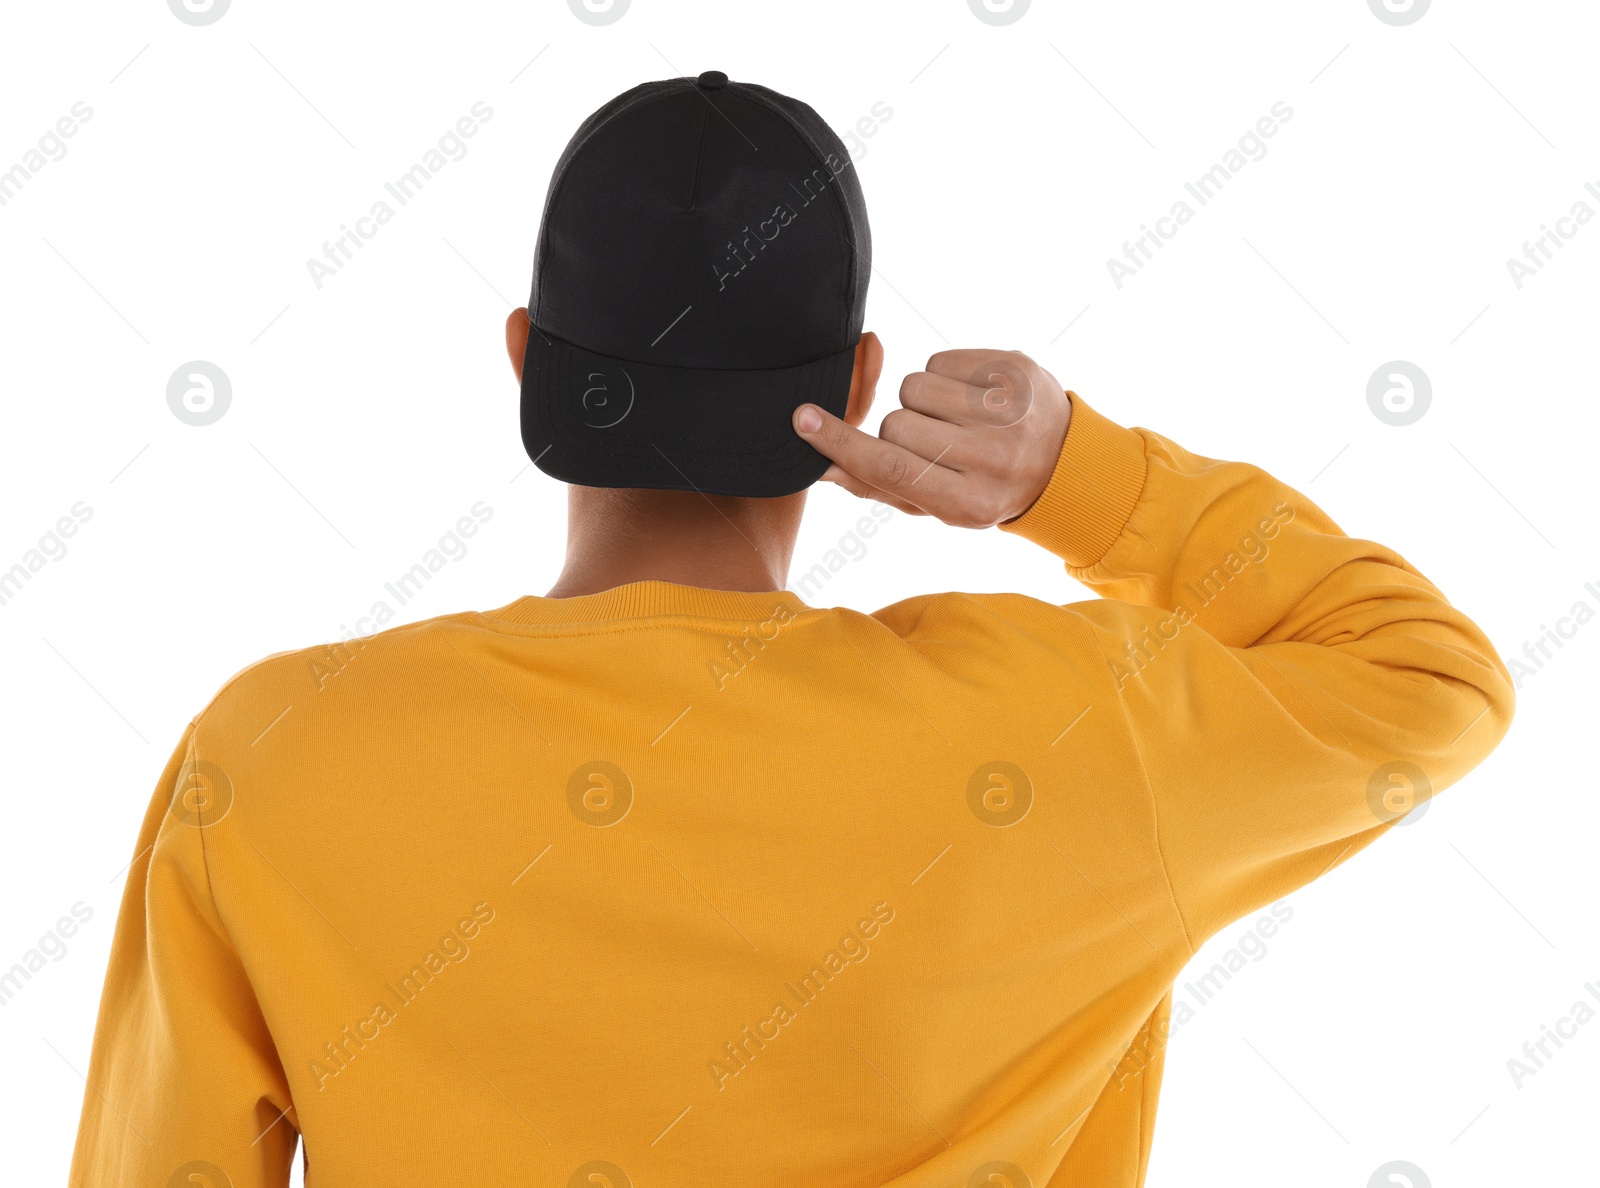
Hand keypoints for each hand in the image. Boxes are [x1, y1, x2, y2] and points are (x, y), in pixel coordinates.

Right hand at [793, 349, 1071, 528]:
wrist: (1064, 463)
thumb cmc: (985, 488)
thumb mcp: (939, 505)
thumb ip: (881, 487)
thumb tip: (824, 465)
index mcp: (973, 502)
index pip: (891, 468)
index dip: (842, 443)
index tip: (803, 419)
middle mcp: (996, 457)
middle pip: (897, 424)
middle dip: (900, 430)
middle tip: (933, 443)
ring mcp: (1011, 409)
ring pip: (915, 385)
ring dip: (921, 401)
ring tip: (953, 419)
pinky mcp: (1018, 369)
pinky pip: (942, 359)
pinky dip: (944, 376)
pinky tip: (970, 397)